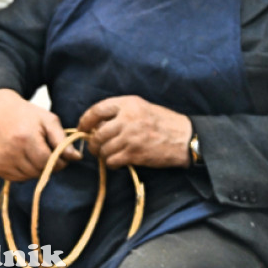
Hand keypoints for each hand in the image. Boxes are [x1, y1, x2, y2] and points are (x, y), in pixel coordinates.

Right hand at [0, 88, 80, 181]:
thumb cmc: (28, 116)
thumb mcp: (49, 121)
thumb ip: (63, 140)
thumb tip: (77, 158)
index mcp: (25, 138)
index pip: (47, 161)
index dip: (59, 162)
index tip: (63, 155)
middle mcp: (10, 152)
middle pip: (38, 171)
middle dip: (50, 165)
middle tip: (50, 153)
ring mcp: (1, 161)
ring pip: (29, 177)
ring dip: (38, 169)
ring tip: (37, 153)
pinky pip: (18, 178)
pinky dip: (26, 172)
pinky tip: (26, 157)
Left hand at [77, 96, 192, 168]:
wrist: (185, 138)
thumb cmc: (165, 122)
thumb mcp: (143, 108)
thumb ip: (122, 113)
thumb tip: (97, 125)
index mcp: (129, 104)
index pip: (97, 109)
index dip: (85, 120)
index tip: (82, 128)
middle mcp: (128, 118)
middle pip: (97, 133)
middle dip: (93, 143)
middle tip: (96, 147)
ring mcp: (130, 137)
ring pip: (102, 149)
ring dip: (103, 155)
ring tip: (110, 155)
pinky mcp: (134, 153)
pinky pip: (111, 161)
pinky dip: (112, 163)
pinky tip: (119, 161)